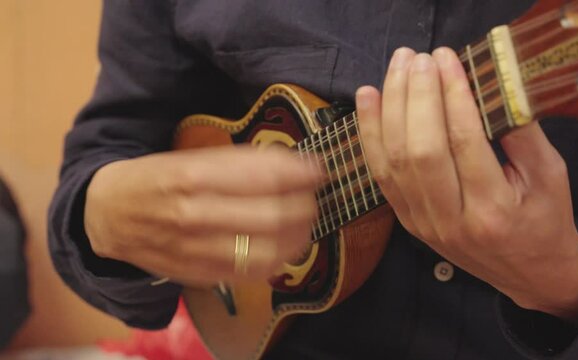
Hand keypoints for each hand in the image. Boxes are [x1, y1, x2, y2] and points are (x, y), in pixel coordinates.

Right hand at [84, 146, 320, 286]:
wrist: (106, 215)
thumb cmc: (153, 179)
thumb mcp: (187, 157)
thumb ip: (236, 163)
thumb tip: (290, 164)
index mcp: (191, 175)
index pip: (261, 176)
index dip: (299, 173)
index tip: (317, 168)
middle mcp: (194, 213)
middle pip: (271, 216)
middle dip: (305, 205)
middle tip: (314, 196)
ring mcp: (195, 249)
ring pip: (266, 250)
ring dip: (298, 237)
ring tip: (306, 224)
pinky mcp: (197, 273)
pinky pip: (249, 273)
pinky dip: (276, 261)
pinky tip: (284, 247)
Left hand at [356, 47, 577, 321]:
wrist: (528, 272)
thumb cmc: (543, 220)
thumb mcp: (551, 176)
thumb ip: (523, 132)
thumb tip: (495, 83)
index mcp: (493, 211)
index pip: (465, 143)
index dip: (452, 96)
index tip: (448, 59)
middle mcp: (451, 220)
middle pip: (421, 151)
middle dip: (417, 97)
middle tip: (420, 58)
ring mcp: (423, 223)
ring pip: (394, 160)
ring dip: (390, 108)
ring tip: (397, 68)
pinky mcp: (407, 220)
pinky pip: (381, 173)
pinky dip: (371, 134)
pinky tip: (369, 100)